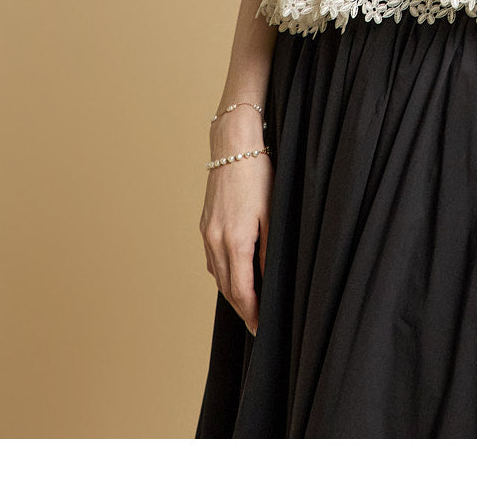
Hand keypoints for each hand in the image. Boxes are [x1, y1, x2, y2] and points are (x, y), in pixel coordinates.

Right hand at [199, 132, 272, 336]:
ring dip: (231, 293)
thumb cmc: (259, 176)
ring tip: (248, 306)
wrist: (232, 148)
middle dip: (242, 309)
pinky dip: (222, 274)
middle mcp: (216, 241)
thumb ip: (268, 250)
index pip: (242, 290)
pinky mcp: (204, 225)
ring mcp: (207, 233)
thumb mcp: (273, 213)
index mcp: (235, 240)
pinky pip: (211, 259)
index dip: (251, 313)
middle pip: (227, 288)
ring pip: (217, 275)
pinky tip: (233, 276)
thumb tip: (269, 279)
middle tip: (256, 325)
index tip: (260, 328)